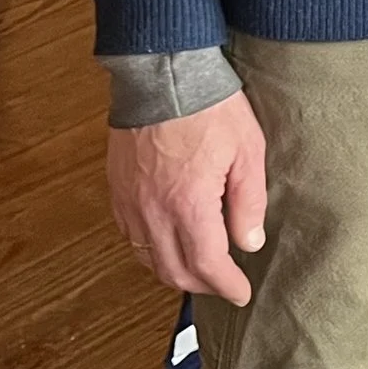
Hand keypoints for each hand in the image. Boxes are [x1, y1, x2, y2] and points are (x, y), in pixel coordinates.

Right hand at [107, 90, 267, 304]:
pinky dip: (150, 250)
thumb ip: (249, 202)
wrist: (164, 76)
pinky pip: (130, 236)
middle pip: (173, 271)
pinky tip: (167, 243)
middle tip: (224, 283)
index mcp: (188, 204)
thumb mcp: (247, 150)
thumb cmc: (209, 107)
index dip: (226, 285)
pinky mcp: (118, 190)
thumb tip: (249, 241)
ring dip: (174, 271)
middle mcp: (152, 211)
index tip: (241, 293)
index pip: (206, 265)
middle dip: (202, 285)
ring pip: (147, 258)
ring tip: (199, 268)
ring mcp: (130, 203)